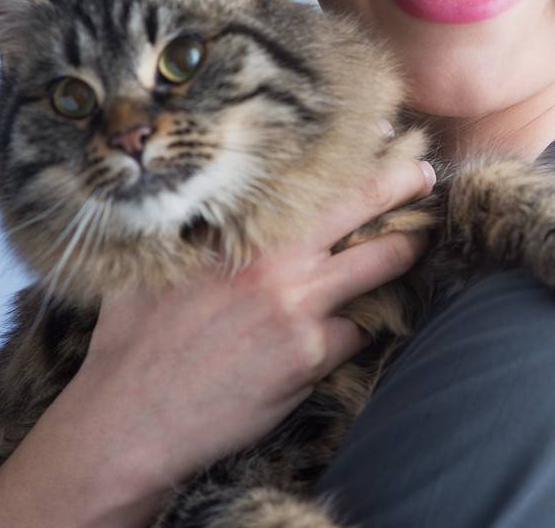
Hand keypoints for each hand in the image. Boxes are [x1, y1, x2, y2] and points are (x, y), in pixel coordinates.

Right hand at [0, 153, 436, 527]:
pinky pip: (357, 332)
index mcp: (238, 232)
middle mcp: (275, 261)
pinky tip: (351, 331)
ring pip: (379, 266)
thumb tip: (203, 204)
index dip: (355, 154)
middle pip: (362, 206)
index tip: (384, 131)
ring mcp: (298, 307)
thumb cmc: (131, 346)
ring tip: (419, 245)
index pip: (310, 178)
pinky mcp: (311, 355)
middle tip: (428, 174)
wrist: (126, 423)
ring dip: (403, 255)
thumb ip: (189, 234)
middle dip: (405, 185)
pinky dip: (357, 330)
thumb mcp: (150, 268)